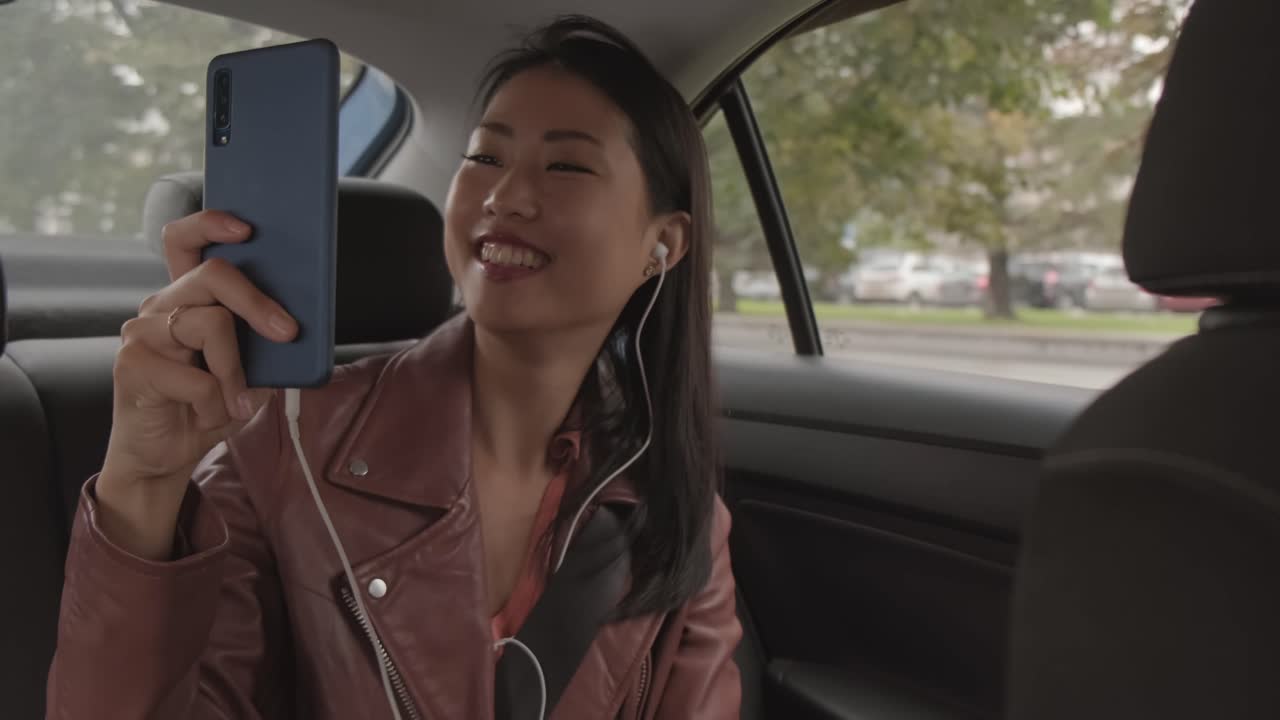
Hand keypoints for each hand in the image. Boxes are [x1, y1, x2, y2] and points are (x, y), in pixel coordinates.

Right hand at [96, 210, 296, 557]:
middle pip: (212, 275)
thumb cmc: (209, 406)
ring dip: (237, 372)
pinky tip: (210, 416)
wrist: (166, 456)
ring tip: (237, 403)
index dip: (211, 224)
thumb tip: (298, 325)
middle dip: (258, 302)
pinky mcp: (132, 365)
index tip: (246, 230)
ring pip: (211, 324)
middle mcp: (160, 307)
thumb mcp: (251, 370)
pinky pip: (197, 376)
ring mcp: (142, 332)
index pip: (184, 242)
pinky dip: (217, 402)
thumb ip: (264, 341)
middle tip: (287, 332)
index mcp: (186, 299)